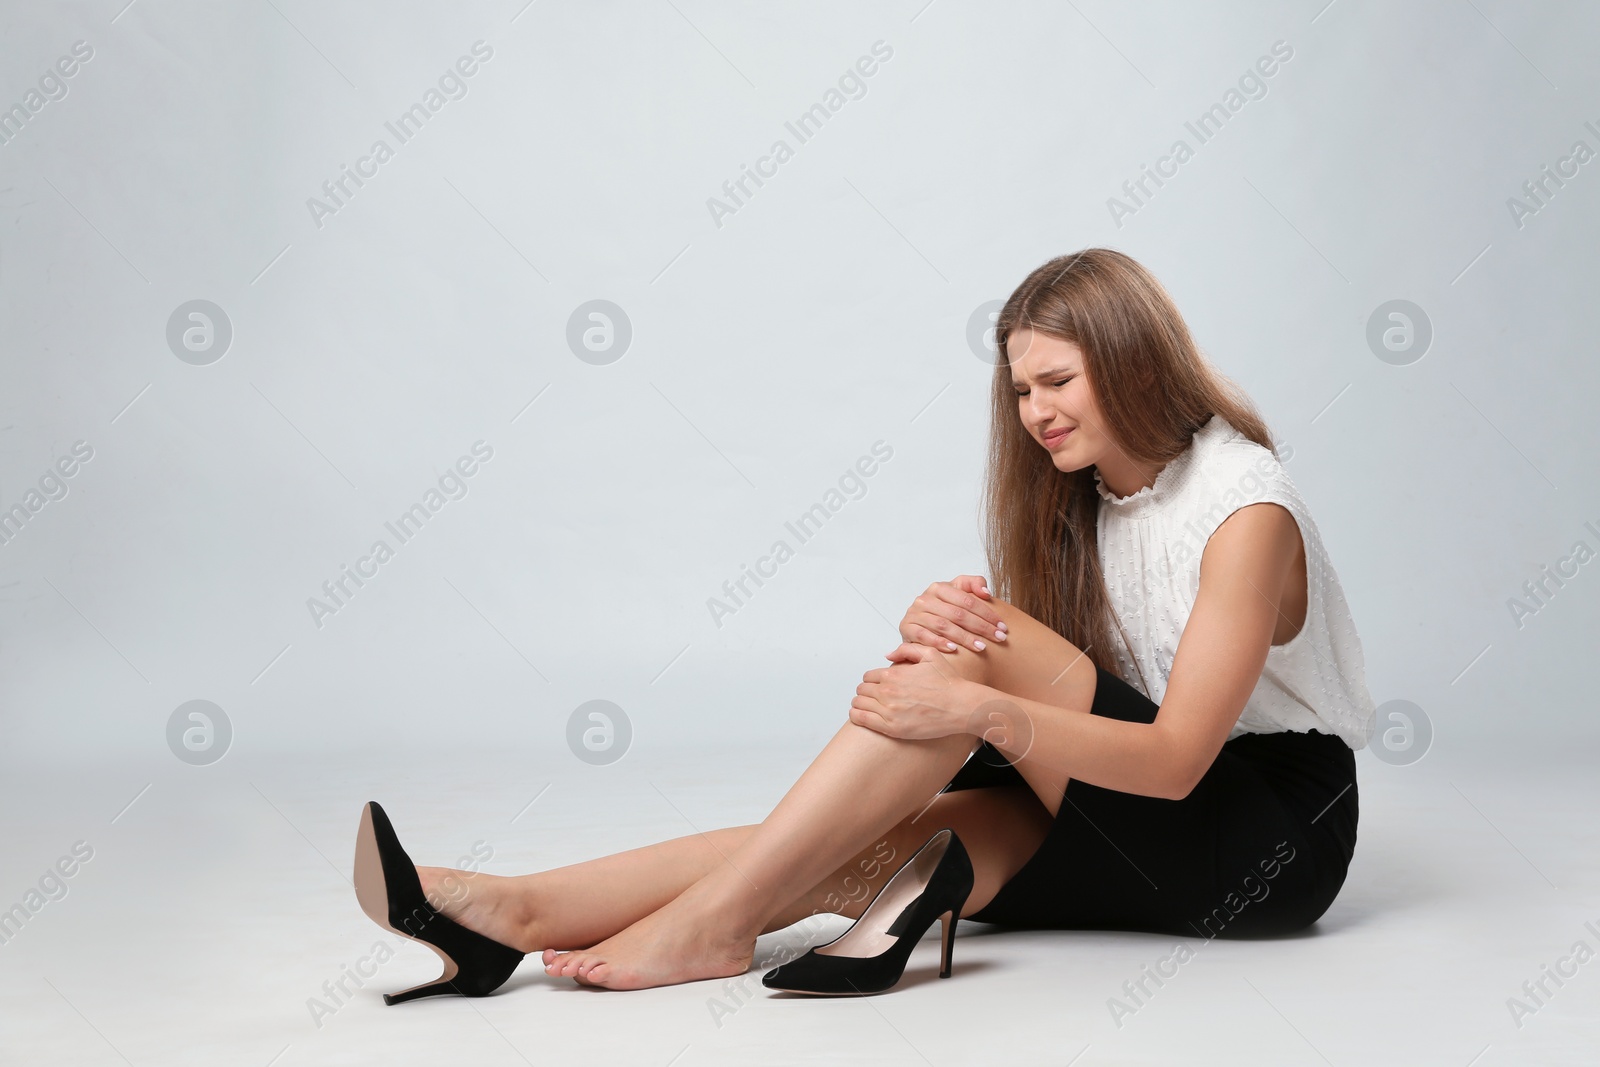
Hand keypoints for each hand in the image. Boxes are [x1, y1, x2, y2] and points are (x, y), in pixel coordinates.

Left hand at [851, 644, 979, 739]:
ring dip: (860, 703)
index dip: (872, 680)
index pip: (868, 676)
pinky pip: (862, 719)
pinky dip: (857, 716)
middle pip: (862, 690)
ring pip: (858, 704)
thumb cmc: (948, 683)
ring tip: (866, 706)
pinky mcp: (892, 728)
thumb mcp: (930, 654)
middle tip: (873, 697)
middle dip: (866, 692)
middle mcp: (888, 691)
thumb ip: (905, 650)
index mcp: (894, 674)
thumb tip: (887, 655)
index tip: (877, 686)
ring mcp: (889, 711)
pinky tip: (860, 715)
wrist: (961, 706)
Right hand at [892, 575, 1006, 658]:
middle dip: (981, 627)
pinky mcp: (906, 628)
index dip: (987, 613)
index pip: (967, 600)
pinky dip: (939, 643)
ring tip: (982, 647)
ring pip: (943, 626)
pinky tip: (954, 650)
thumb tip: (985, 591)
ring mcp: (914, 614)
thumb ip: (972, 584)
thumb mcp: (957, 592)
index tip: (1003, 626)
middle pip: (957, 614)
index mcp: (939, 588)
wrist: (918, 623)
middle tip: (999, 638)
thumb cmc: (942, 609)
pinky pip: (924, 636)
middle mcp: (925, 599)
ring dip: (964, 638)